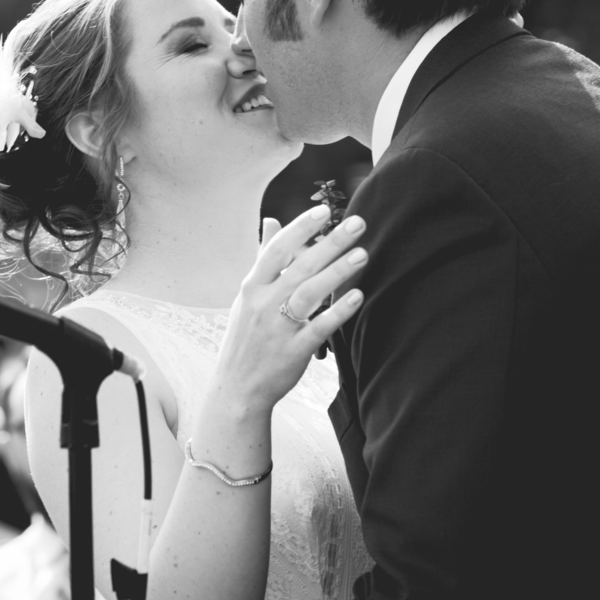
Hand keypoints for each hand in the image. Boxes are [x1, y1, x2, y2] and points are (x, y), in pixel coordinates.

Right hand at [214, 204, 366, 412]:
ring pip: (310, 293)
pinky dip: (338, 311)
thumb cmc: (246, 337)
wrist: (237, 388)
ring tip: (363, 254)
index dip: (300, 227)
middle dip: (330, 242)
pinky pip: (319, 327)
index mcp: (252, 286)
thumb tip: (270, 221)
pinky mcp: (294, 351)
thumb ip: (263, 258)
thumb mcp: (247, 295)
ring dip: (338, 272)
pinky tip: (357, 296)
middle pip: (300, 266)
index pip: (277, 249)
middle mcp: (263, 303)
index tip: (324, 210)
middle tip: (358, 223)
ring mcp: (278, 327)